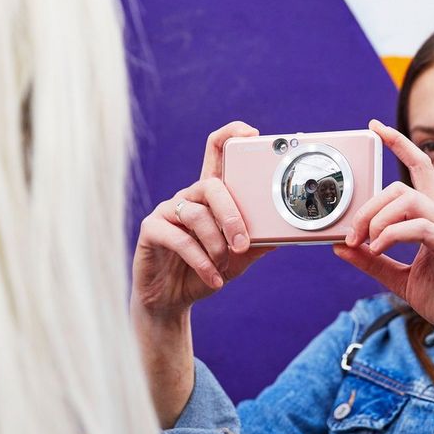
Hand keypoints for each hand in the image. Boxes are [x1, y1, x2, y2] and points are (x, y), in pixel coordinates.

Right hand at [132, 121, 272, 323]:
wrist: (172, 299)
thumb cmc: (205, 271)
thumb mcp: (238, 258)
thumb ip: (257, 243)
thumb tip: (283, 234)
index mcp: (210, 196)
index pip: (215, 153)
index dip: (230, 136)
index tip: (251, 133)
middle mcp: (188, 197)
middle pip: (210, 185)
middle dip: (232, 214)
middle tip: (242, 242)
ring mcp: (167, 211)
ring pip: (196, 214)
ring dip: (215, 244)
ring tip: (224, 264)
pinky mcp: (151, 230)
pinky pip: (179, 239)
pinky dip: (200, 261)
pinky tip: (213, 277)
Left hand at [334, 120, 433, 355]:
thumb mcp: (398, 278)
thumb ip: (371, 261)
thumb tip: (340, 246)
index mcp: (433, 219)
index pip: (419, 168)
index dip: (399, 143)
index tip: (375, 126)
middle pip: (402, 186)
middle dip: (369, 204)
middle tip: (351, 233)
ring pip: (410, 200)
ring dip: (377, 218)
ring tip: (364, 241)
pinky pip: (421, 228)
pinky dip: (392, 234)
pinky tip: (379, 247)